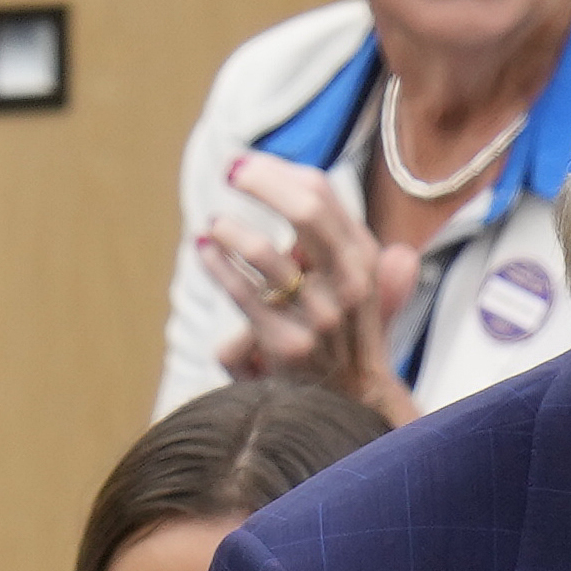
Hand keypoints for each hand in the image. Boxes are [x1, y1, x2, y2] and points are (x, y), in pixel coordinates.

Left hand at [199, 152, 422, 424]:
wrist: (347, 406)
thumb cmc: (344, 340)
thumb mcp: (364, 295)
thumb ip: (358, 254)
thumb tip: (360, 221)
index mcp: (365, 260)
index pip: (322, 194)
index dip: (277, 171)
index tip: (247, 164)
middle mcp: (350, 285)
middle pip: (306, 211)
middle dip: (260, 182)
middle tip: (229, 171)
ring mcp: (320, 316)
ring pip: (267, 253)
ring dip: (231, 230)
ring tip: (213, 226)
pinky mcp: (286, 345)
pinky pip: (242, 292)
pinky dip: (217, 264)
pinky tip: (204, 250)